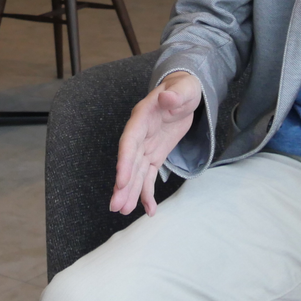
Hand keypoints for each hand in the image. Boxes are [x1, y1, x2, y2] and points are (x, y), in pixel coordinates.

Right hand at [109, 72, 201, 216]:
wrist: (183, 94)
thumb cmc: (182, 89)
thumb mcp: (184, 89)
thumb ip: (175, 94)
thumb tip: (166, 97)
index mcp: (142, 116)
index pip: (130, 140)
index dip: (124, 160)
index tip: (121, 180)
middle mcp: (140, 133)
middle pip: (129, 161)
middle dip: (122, 184)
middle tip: (116, 206)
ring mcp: (146, 146)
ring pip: (135, 172)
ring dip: (129, 192)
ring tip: (123, 211)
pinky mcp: (154, 155)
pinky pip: (148, 176)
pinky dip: (147, 193)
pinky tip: (149, 210)